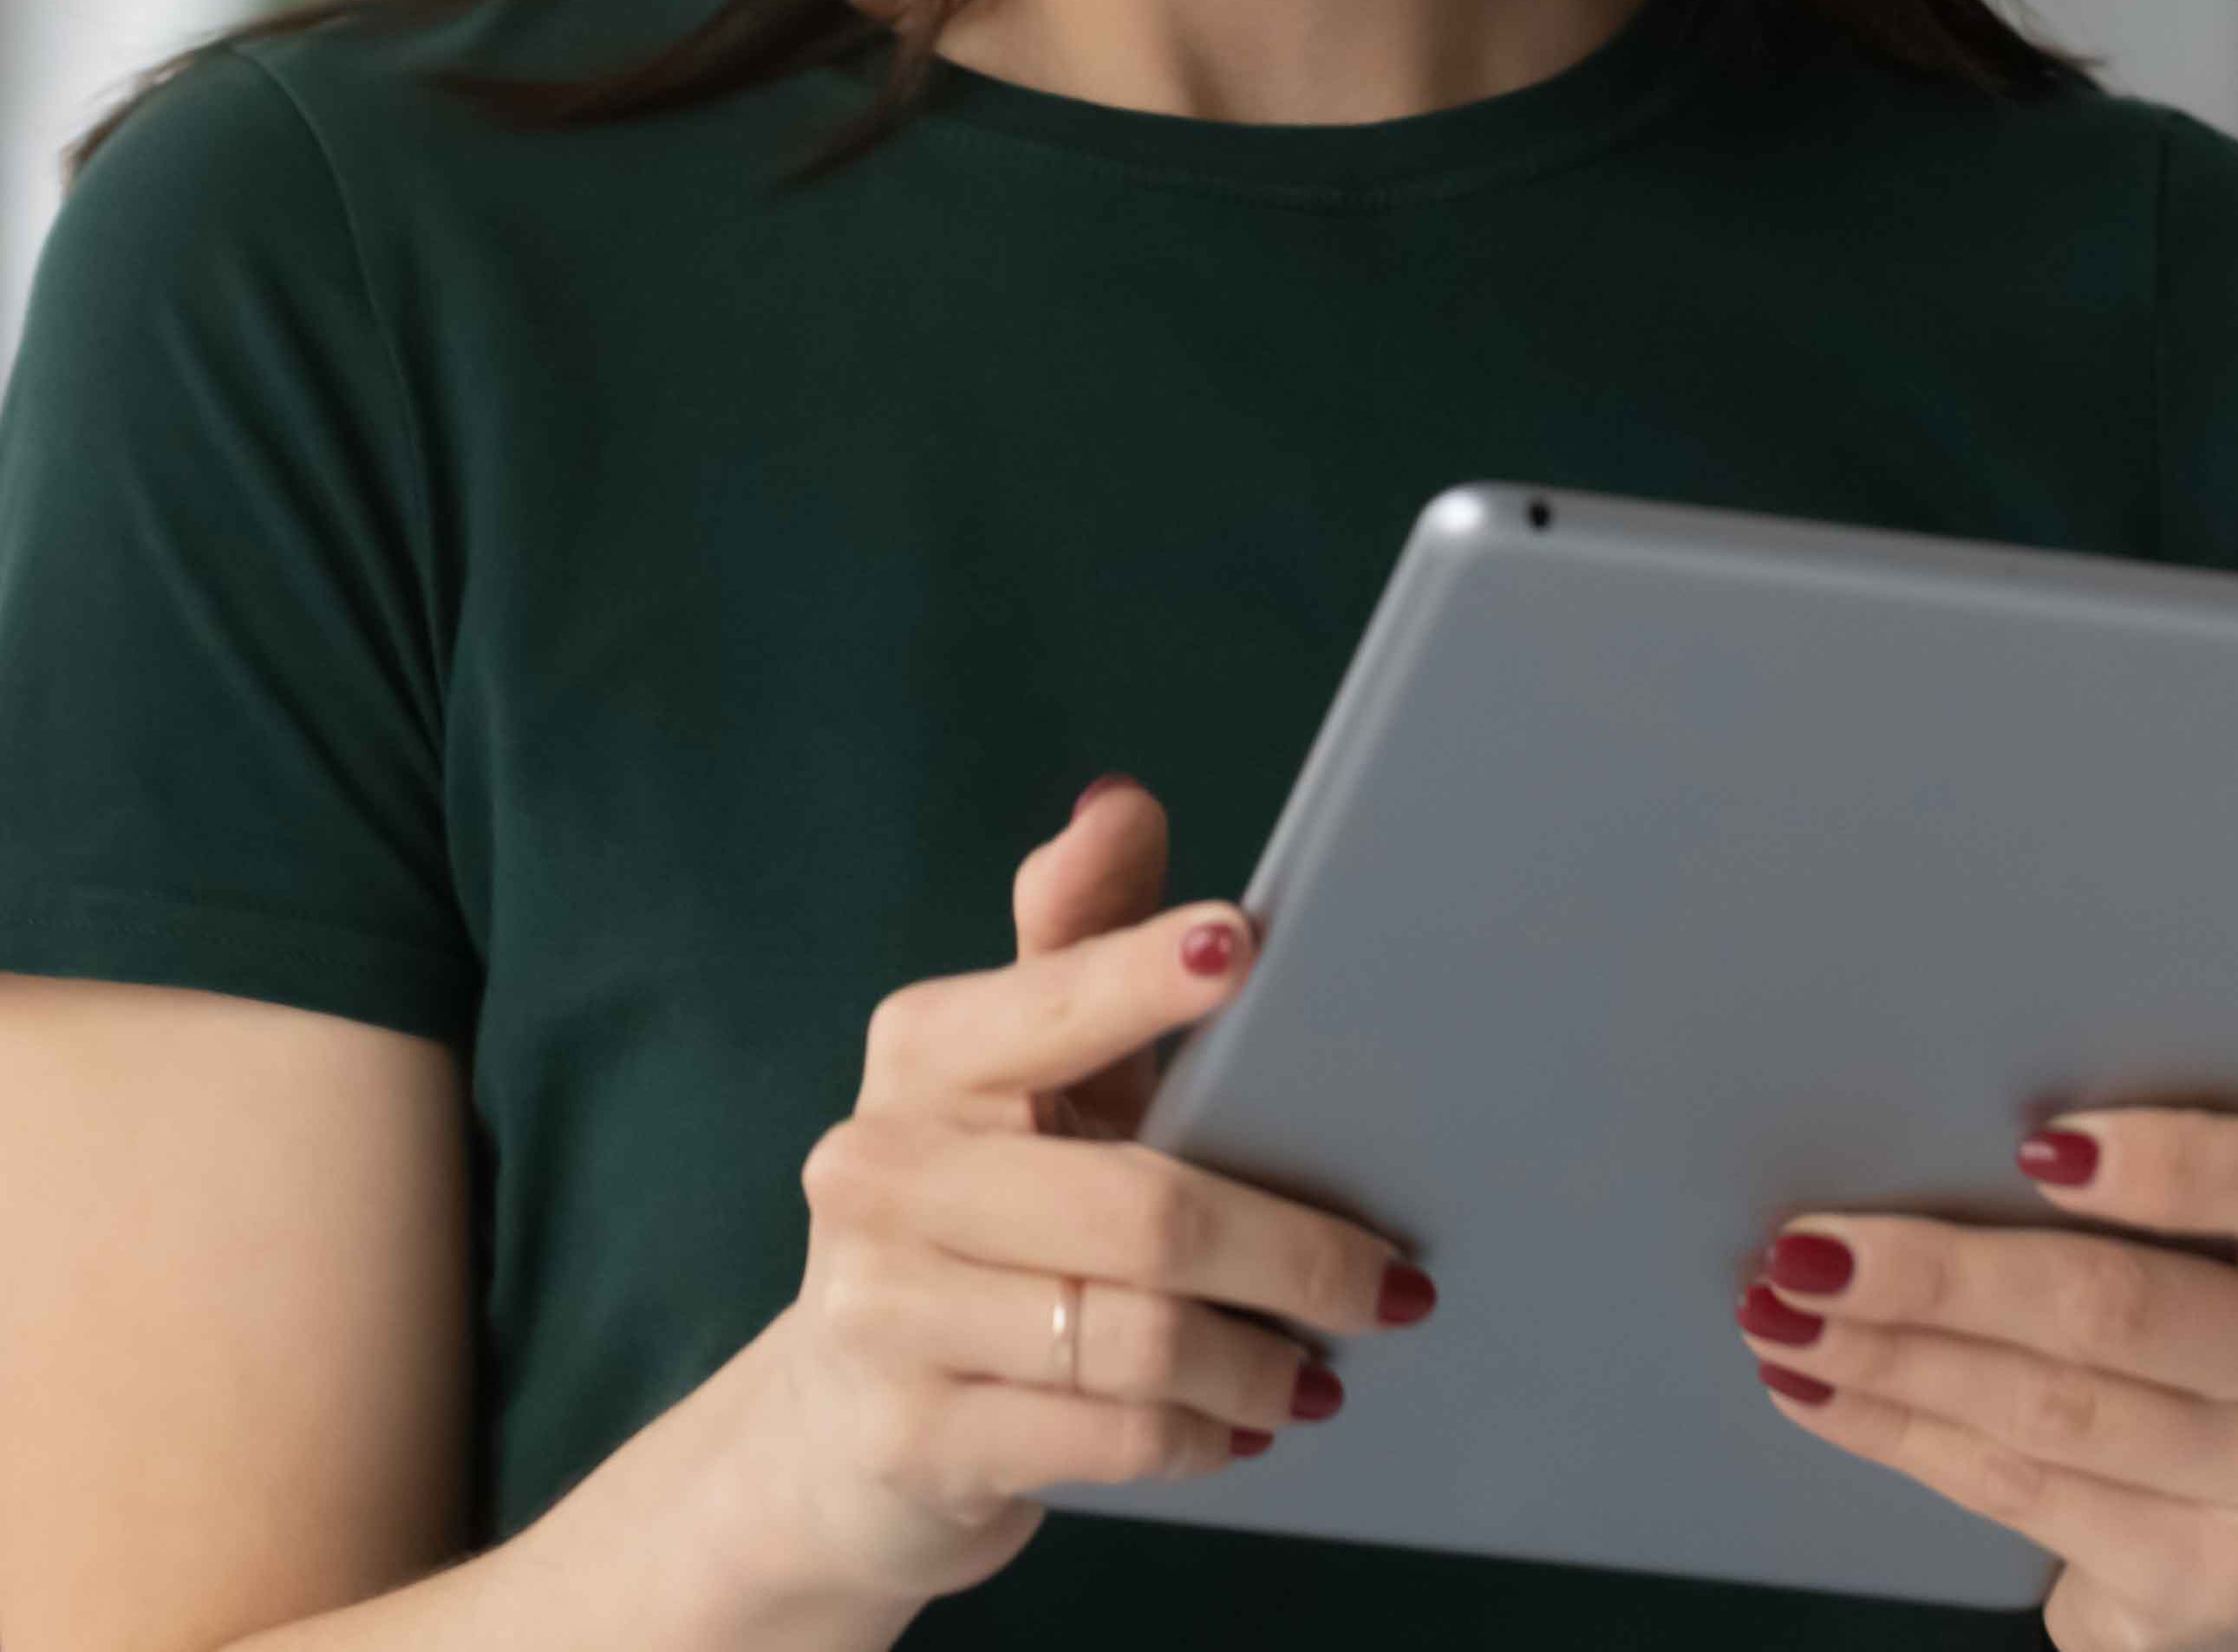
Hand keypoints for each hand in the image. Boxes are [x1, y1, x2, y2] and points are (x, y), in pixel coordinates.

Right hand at [710, 780, 1433, 1609]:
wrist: (840, 1430)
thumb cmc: (976, 1224)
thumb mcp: (1019, 1084)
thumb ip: (1073, 945)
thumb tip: (1121, 803)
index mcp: (920, 1054)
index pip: (1052, 1002)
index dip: (1147, 975)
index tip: (1245, 948)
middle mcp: (881, 1167)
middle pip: (1141, 1205)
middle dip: (1295, 1250)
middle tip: (1398, 1285)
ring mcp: (884, 1308)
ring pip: (1139, 1334)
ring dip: (1261, 1360)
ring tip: (1323, 1370)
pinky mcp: (916, 1435)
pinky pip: (1111, 1435)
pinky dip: (1204, 1434)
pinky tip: (1243, 1426)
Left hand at [1742, 1112, 2237, 1651]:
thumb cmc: (2202, 1332)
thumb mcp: (2207, 1242)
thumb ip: (2121, 1180)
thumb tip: (1917, 1113)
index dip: (2171, 1163)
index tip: (2031, 1140)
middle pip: (2125, 1308)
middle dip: (1940, 1276)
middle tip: (1804, 1249)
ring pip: (2053, 1406)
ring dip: (1891, 1358)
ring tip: (1778, 1314)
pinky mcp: (2224, 1588)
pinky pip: (2026, 1490)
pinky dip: (1901, 1433)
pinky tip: (1820, 1393)